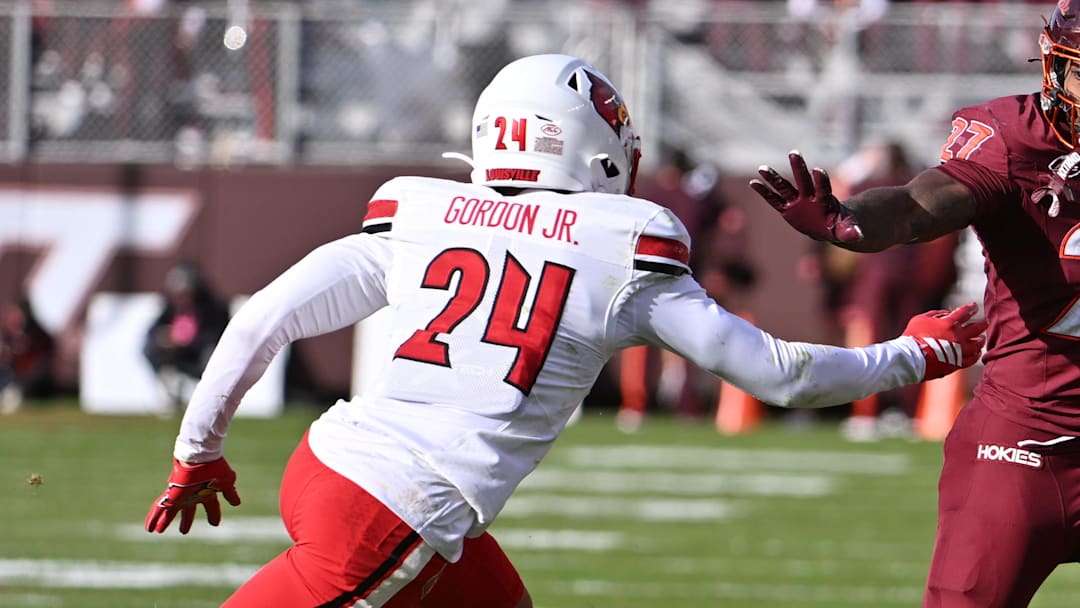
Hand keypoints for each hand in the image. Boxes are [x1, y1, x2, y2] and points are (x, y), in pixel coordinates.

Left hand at [145, 458, 240, 533]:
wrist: (201, 457)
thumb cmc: (214, 467)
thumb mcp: (227, 482)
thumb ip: (230, 493)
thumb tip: (237, 503)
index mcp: (207, 491)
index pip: (211, 506)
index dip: (213, 514)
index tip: (214, 523)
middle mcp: (192, 494)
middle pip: (188, 510)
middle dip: (186, 520)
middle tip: (183, 531)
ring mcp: (180, 495)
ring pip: (170, 511)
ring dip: (164, 521)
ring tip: (157, 531)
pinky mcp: (171, 495)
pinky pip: (160, 508)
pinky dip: (154, 518)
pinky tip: (149, 528)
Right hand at [749, 151, 863, 243]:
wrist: (827, 226)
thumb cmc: (839, 226)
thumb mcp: (846, 230)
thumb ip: (850, 231)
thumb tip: (857, 235)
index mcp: (825, 201)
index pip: (823, 188)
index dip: (821, 180)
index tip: (817, 169)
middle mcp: (810, 196)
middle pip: (803, 181)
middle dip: (798, 168)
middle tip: (794, 153)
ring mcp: (797, 201)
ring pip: (784, 187)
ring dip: (774, 178)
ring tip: (762, 168)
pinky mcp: (787, 208)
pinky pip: (774, 200)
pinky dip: (764, 192)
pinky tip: (753, 183)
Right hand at [902, 302, 987, 380]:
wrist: (910, 358)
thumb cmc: (912, 337)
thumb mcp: (920, 319)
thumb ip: (935, 314)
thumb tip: (946, 313)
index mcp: (949, 323)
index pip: (965, 312)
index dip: (971, 308)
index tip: (974, 307)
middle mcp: (958, 336)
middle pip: (977, 328)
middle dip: (982, 323)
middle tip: (985, 322)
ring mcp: (960, 351)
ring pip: (977, 344)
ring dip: (981, 340)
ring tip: (982, 338)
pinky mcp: (958, 363)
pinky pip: (973, 359)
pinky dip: (976, 354)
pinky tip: (977, 352)